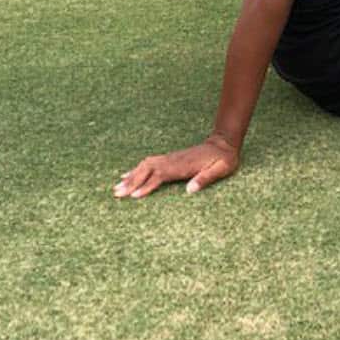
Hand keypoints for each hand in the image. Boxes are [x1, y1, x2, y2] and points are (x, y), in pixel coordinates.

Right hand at [114, 133, 238, 198]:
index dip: (147, 186)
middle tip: (117, 194)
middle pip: (147, 170)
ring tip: (116, 187)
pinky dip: (136, 169)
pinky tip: (127, 175)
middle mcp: (173, 161)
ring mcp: (170, 158)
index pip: (160, 176)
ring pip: (145, 165)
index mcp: (183, 165)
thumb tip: (190, 190)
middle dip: (132, 181)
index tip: (134, 196)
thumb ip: (206, 178)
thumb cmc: (223, 159)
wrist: (223, 144)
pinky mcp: (170, 159)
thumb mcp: (221, 169)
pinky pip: (149, 163)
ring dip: (131, 175)